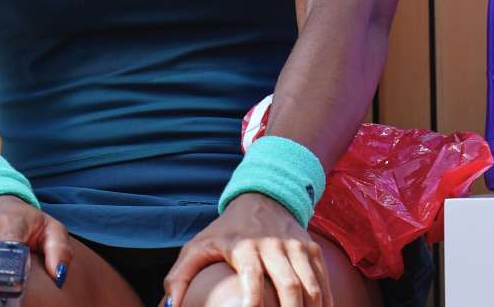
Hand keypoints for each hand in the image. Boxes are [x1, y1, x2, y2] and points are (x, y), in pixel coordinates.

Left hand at [163, 193, 331, 306]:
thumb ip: (179, 276)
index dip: (253, 304)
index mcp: (244, 246)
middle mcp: (274, 246)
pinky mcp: (312, 250)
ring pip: (312, 288)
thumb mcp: (198, 246)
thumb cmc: (225, 231)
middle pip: (291, 287)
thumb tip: (169, 306)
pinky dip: (324, 305)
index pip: (252, 278)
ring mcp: (297, 247)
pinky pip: (323, 283)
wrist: (262, 198)